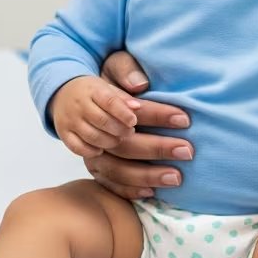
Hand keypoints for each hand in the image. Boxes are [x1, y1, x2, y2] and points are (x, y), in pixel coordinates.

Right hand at [47, 74, 139, 158]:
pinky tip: (101, 149)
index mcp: (93, 90)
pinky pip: (77, 147)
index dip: (123, 113)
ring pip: (91, 136)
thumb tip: (137, 108)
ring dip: (109, 142)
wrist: (62, 93)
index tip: (133, 121)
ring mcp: (69, 120)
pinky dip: (92, 151)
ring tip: (118, 139)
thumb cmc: (92, 93)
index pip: (109, 102)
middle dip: (119, 130)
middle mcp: (79, 105)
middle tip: (129, 132)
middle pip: (102, 121)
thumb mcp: (108, 88)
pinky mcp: (63, 133)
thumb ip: (123, 98)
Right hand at [77, 51, 194, 198]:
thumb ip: (127, 70)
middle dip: (158, 147)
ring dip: (146, 173)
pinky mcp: (88, 162)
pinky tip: (152, 191)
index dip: (157, 114)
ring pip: (115, 166)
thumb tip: (141, 85)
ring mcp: (86, 145)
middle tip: (188, 151)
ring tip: (176, 177)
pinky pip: (105, 181)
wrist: (70, 98)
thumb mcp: (114, 66)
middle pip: (124, 141)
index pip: (129, 107)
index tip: (185, 119)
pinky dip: (127, 188)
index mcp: (98, 96)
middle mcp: (90, 124)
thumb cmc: (104, 83)